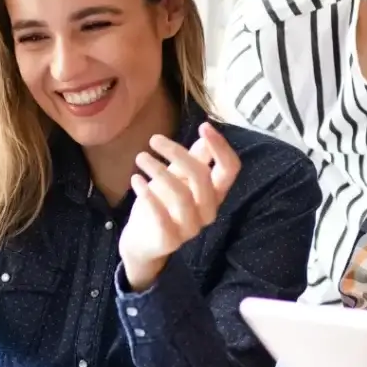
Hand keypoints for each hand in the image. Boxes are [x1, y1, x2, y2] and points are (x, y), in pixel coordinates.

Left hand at [118, 122, 239, 291]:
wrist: (143, 241)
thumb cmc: (163, 202)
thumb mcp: (178, 176)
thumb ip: (194, 158)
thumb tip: (206, 132)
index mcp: (216, 192)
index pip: (230, 169)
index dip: (220, 147)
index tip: (204, 125)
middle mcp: (209, 210)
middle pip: (202, 177)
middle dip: (178, 153)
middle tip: (154, 139)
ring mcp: (192, 227)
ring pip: (182, 194)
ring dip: (159, 171)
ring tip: (140, 157)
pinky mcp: (171, 240)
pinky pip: (161, 216)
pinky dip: (147, 194)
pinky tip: (136, 179)